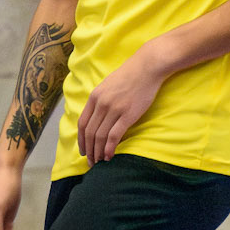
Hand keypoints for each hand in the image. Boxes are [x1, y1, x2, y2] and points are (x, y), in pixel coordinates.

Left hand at [77, 45, 168, 164]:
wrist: (147, 67)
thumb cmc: (130, 75)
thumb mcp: (108, 84)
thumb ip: (100, 99)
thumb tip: (97, 117)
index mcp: (95, 96)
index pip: (82, 123)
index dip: (81, 140)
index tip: (83, 150)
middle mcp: (101, 104)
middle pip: (90, 133)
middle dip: (89, 150)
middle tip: (90, 162)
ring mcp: (114, 109)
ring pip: (100, 136)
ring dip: (98, 152)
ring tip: (99, 162)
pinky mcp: (128, 114)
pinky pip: (114, 136)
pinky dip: (110, 148)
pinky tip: (109, 156)